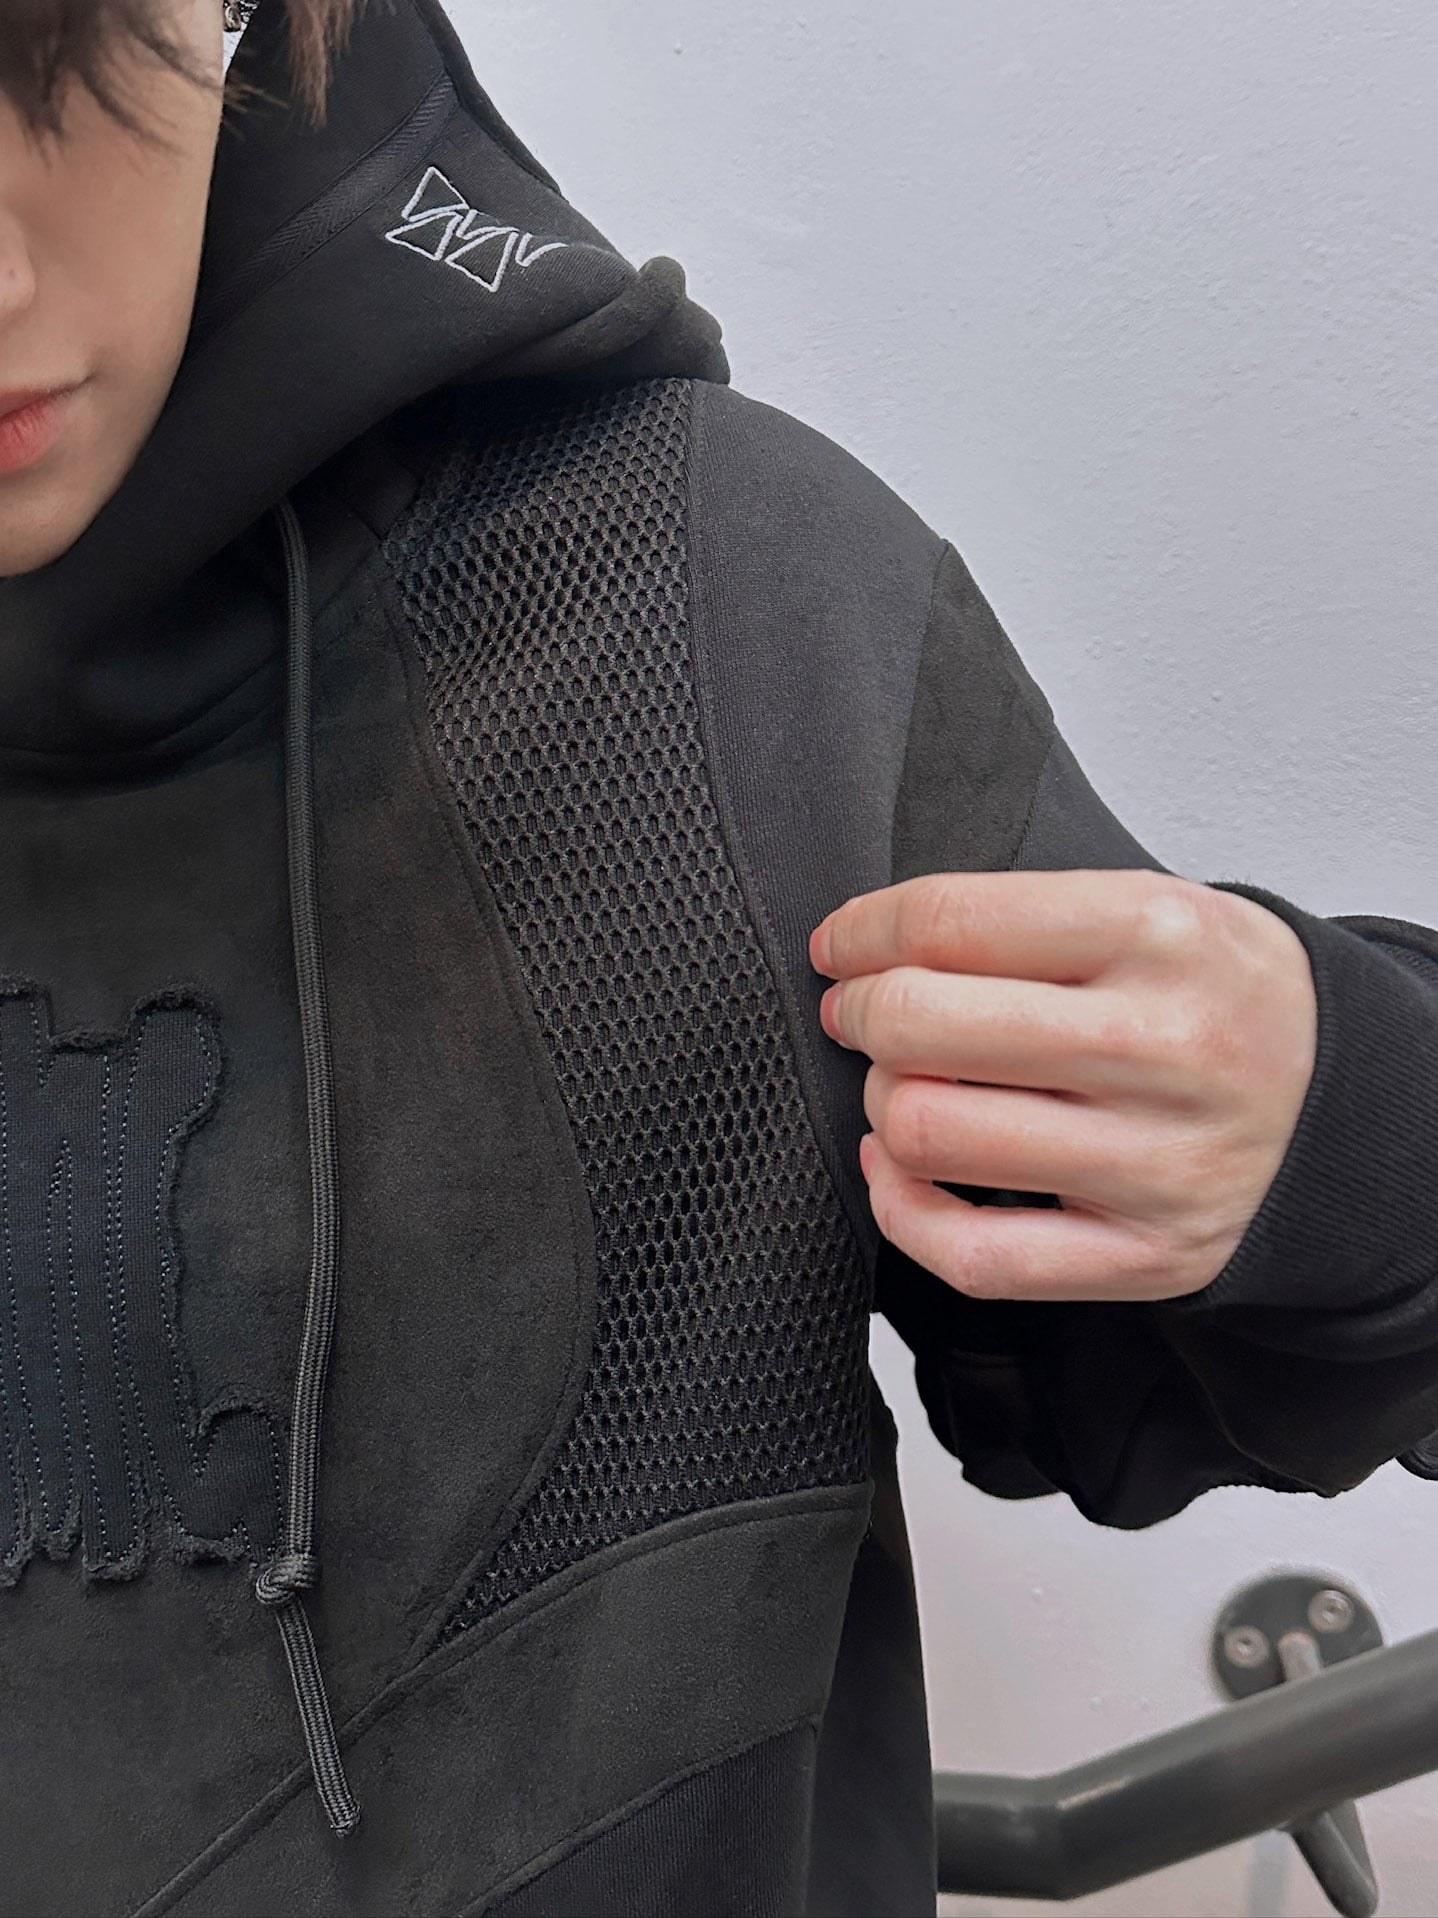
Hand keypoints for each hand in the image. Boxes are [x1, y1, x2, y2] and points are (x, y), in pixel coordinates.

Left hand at [809, 869, 1317, 1301]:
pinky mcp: (1149, 1255)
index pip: (952, 920)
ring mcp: (1159, 1163)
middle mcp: (1165, 1047)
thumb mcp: (1154, 907)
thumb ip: (1022, 917)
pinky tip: (900, 1169)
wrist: (1338, 1100)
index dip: (862, 932)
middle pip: (921, 1026)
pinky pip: (973, 1254)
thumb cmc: (1217, 998)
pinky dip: (901, 1210)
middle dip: (860, 1013)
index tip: (839, 945)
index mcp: (1162, 934)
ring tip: (903, 1083)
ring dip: (882, 1102)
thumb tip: (869, 946)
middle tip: (861, 1011)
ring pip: (929, 1133)